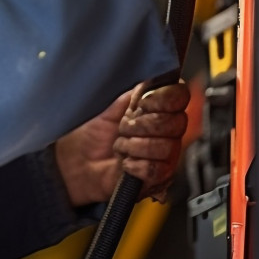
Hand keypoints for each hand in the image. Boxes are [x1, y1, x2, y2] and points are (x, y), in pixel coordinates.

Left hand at [56, 81, 189, 205]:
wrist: (78, 164)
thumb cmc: (92, 136)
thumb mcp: (110, 108)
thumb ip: (132, 94)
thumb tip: (150, 80)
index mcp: (159, 110)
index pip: (180, 96)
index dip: (164, 98)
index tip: (143, 103)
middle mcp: (167, 133)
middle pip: (176, 123)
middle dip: (143, 124)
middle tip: (123, 128)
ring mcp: (165, 156)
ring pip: (166, 147)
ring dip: (135, 145)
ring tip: (121, 146)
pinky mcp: (158, 178)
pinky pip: (157, 169)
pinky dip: (135, 165)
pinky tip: (125, 163)